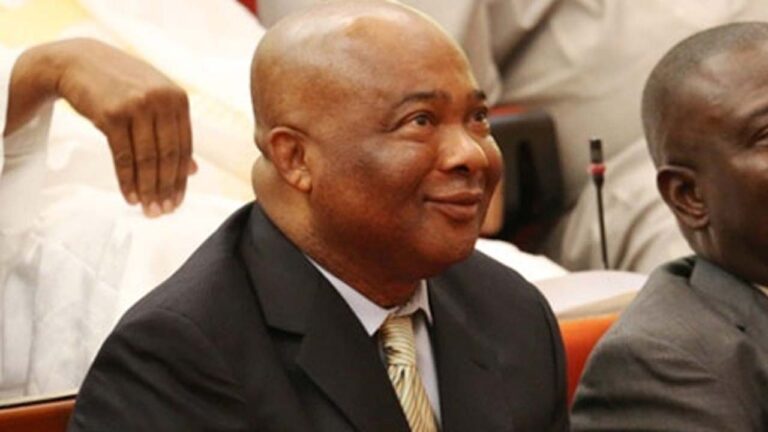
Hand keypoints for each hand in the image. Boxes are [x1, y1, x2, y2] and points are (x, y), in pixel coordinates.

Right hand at [6, 38, 195, 216]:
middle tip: (163, 211)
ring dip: (147, 189)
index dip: (181, 178)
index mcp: (178, 99)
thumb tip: (193, 170)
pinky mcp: (111, 114)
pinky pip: (123, 156)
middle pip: (168, 156)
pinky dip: (126, 180)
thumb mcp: (154, 101)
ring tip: (147, 209)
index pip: (184, 147)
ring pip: (146, 159)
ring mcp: (136, 106)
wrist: (79, 62)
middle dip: (165, 188)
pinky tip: (129, 196)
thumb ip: (174, 132)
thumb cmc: (121, 84)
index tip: (178, 201)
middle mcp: (161, 100)